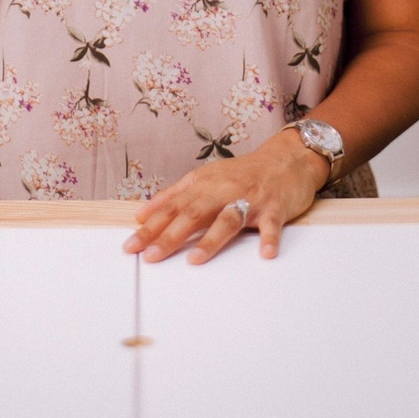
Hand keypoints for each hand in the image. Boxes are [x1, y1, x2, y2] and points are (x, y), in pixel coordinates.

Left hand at [123, 128, 329, 265]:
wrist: (287, 158)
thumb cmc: (244, 172)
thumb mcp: (206, 177)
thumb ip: (176, 194)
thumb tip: (143, 213)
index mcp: (205, 184)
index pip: (172, 207)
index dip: (151, 226)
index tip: (131, 245)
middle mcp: (224, 190)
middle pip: (193, 213)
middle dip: (170, 236)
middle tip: (150, 256)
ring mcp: (250, 198)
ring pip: (227, 218)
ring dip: (210, 240)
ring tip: (194, 260)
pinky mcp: (275, 207)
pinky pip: (271, 225)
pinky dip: (269, 239)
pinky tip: (265, 254)